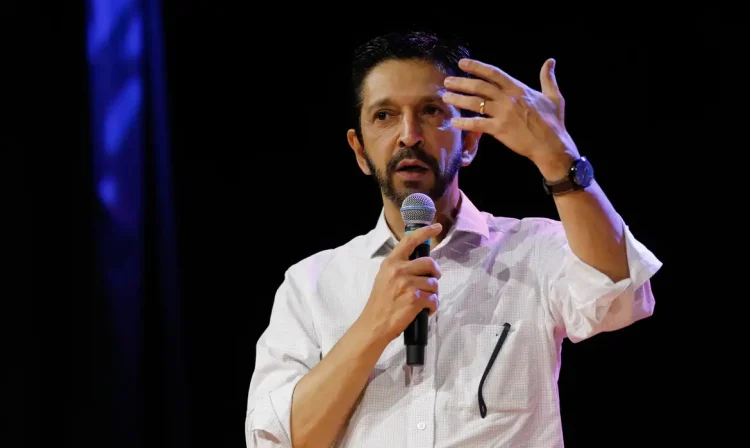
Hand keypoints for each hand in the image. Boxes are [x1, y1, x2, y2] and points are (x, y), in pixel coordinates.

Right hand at [357, 223, 442, 346]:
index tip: (436, 226)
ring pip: (433, 283)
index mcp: (391, 262)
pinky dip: (432, 306)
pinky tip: (425, 310)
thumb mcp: (384, 277)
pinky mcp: (415, 298)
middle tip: (432, 280)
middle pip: (429, 263)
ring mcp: (407, 284)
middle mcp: (399, 270)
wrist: (374, 324)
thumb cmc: (380, 303)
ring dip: (432, 293)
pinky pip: (434, 299)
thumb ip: (399, 268)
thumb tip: (421, 264)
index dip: (425, 232)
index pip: (409, 241)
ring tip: (423, 301)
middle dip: (435, 272)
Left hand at [442, 58, 579, 179]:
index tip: (462, 64)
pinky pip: (478, 124)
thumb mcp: (554, 96)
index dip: (476, 67)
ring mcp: (503, 113)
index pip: (493, 73)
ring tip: (445, 98)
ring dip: (458, 99)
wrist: (552, 144)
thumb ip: (548, 78)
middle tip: (447, 81)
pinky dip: (464, 123)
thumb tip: (550, 61)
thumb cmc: (553, 122)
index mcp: (518, 88)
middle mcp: (509, 98)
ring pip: (475, 103)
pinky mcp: (500, 129)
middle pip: (479, 86)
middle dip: (461, 82)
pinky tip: (454, 122)